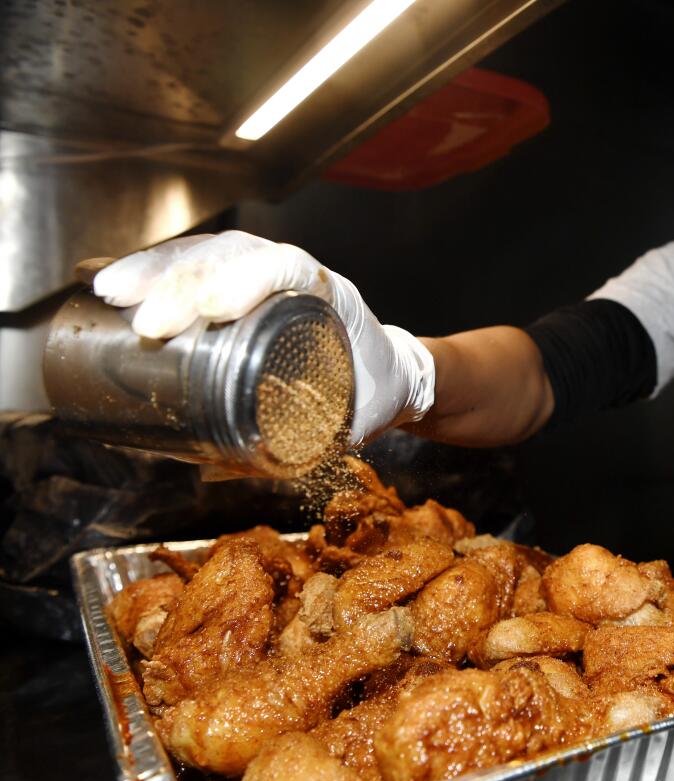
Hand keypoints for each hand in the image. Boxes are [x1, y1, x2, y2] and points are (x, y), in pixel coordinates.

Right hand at [92, 231, 433, 444]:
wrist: (390, 379)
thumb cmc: (373, 397)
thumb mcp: (347, 422)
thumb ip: (293, 442)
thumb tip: (215, 464)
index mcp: (334, 298)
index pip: (288, 267)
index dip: (247, 279)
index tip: (210, 310)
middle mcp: (299, 278)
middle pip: (237, 254)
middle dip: (185, 281)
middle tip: (147, 322)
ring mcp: (268, 277)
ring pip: (210, 253)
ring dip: (159, 269)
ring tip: (114, 291)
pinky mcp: (241, 288)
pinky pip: (198, 267)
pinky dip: (157, 272)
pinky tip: (120, 285)